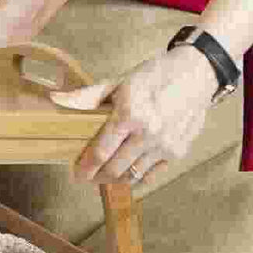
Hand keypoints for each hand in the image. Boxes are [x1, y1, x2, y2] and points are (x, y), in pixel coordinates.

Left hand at [52, 46, 217, 184]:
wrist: (196, 74)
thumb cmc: (155, 74)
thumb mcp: (119, 81)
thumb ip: (87, 96)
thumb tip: (56, 99)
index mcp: (130, 114)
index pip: (101, 151)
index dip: (85, 167)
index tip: (75, 174)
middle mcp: (148, 134)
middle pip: (115, 169)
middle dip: (97, 176)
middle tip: (87, 175)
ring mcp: (165, 146)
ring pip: (134, 176)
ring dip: (115, 179)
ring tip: (105, 174)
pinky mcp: (178, 152)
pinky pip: (152, 174)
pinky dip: (137, 177)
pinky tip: (127, 170)